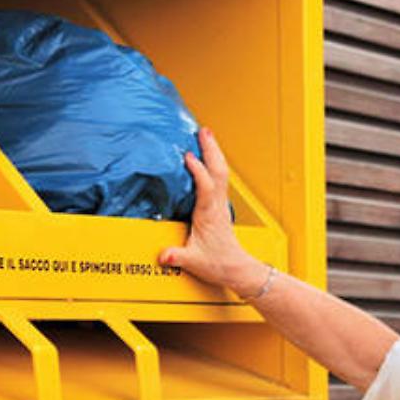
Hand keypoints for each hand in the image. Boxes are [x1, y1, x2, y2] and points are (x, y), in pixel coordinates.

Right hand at [160, 128, 269, 295]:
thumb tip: (164, 254)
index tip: (188, 155)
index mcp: (208, 214)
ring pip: (221, 171)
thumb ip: (177, 256)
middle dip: (211, 149)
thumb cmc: (218, 263)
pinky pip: (219, 178)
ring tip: (206, 135)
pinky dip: (214, 163)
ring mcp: (220, 204)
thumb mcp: (194, 261)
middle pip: (218, 171)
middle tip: (203, 131)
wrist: (235, 268)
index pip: (205, 186)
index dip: (198, 170)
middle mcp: (216, 205)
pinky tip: (208, 157)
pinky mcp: (219, 206)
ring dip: (214, 152)